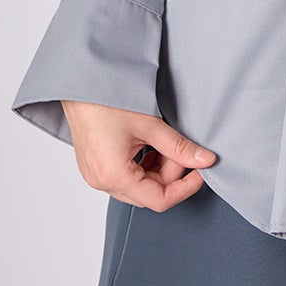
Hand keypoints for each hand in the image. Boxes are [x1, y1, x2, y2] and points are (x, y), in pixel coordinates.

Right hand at [61, 101, 216, 212]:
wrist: (81, 85)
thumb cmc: (108, 100)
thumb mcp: (150, 124)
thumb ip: (179, 147)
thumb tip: (205, 159)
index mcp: (114, 176)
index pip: (159, 200)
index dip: (185, 188)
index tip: (201, 173)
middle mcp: (101, 182)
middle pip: (149, 194)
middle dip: (172, 174)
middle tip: (182, 148)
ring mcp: (95, 176)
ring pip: (138, 187)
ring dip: (158, 169)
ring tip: (164, 143)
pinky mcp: (94, 168)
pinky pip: (125, 178)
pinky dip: (143, 166)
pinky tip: (150, 146)